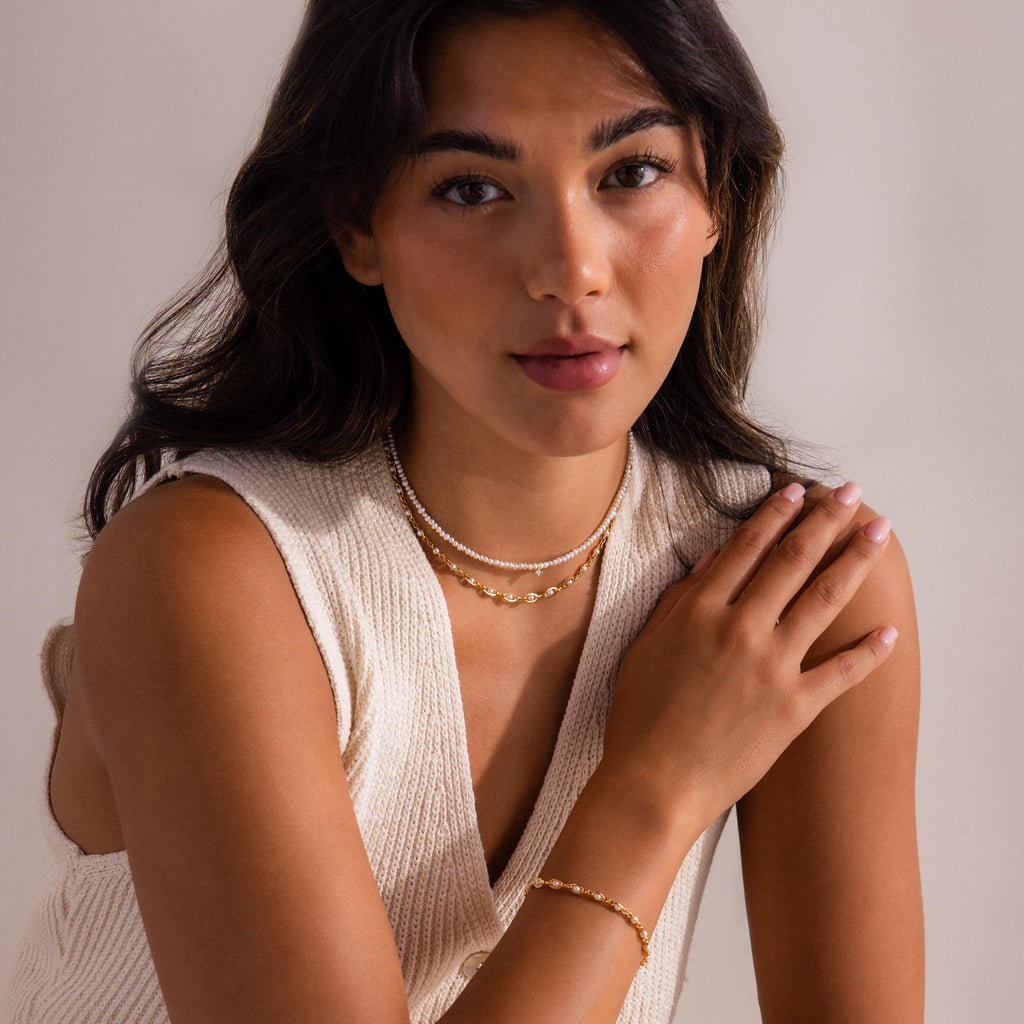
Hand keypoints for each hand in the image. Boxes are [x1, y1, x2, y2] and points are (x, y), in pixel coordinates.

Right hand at [600, 482, 897, 831]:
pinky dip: (870, 651)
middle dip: (826, 519)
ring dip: (855, 561)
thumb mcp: (644, 648)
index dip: (775, 514)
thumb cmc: (639, 719)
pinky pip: (843, 672)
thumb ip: (677, 602)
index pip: (746, 547)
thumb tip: (710, 561)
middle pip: (792, 560)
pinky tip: (890, 630)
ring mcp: (771, 667)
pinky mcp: (794, 708)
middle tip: (852, 494)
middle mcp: (740, 628)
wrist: (653, 785)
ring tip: (878, 534)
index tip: (797, 490)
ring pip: (824, 600)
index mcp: (700, 612)